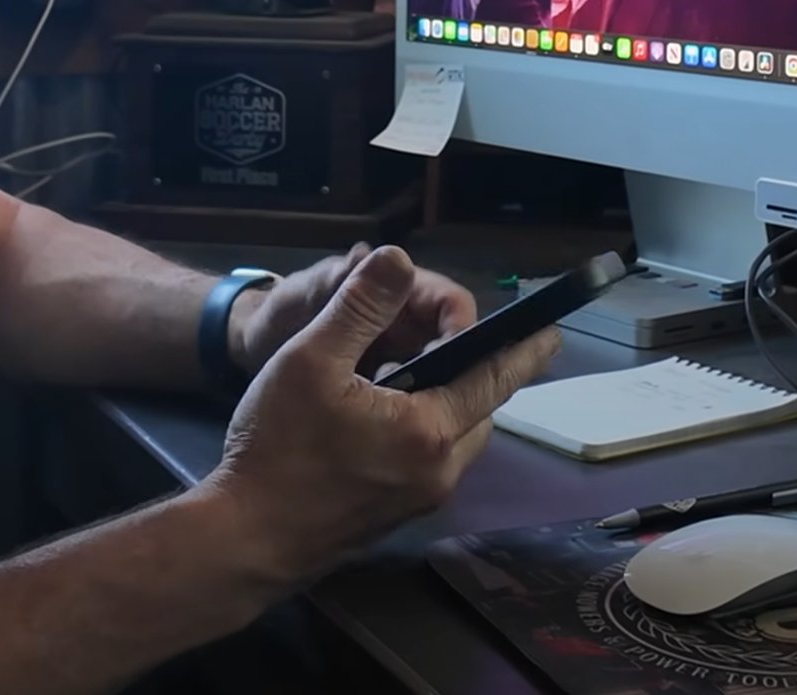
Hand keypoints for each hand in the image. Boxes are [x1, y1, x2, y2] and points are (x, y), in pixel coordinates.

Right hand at [204, 246, 558, 587]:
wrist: (246, 538)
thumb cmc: (277, 446)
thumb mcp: (310, 359)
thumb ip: (360, 305)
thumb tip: (399, 258)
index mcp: (428, 430)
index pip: (493, 377)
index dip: (521, 346)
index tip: (550, 326)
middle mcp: (439, 470)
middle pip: (479, 406)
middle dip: (473, 364)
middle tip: (446, 331)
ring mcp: (420, 497)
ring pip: (456, 433)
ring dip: (448, 394)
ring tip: (413, 360)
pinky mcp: (397, 512)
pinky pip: (432, 456)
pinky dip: (426, 421)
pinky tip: (384, 404)